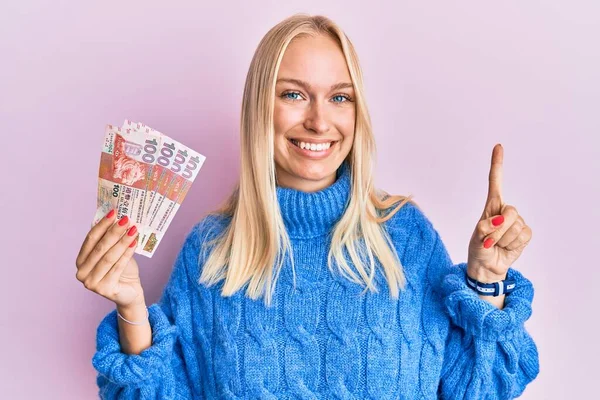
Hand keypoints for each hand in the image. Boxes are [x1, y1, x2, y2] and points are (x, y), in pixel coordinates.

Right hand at [75, 210, 144, 307]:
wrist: (130, 292)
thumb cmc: (121, 270)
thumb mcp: (114, 252)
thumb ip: (110, 239)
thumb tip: (117, 217)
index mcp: (80, 261)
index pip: (90, 239)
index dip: (102, 225)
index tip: (114, 212)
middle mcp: (82, 273)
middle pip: (100, 247)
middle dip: (114, 231)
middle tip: (126, 219)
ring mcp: (91, 283)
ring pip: (109, 257)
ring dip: (122, 241)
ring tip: (133, 229)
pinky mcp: (104, 289)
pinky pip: (117, 267)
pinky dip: (127, 253)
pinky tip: (134, 243)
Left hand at [467, 144, 532, 281]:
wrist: (487, 267)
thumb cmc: (478, 249)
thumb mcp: (476, 239)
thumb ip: (484, 229)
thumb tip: (497, 221)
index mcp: (491, 207)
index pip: (495, 182)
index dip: (497, 165)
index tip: (498, 146)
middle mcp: (505, 211)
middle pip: (511, 211)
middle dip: (499, 229)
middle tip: (489, 240)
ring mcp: (517, 222)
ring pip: (516, 227)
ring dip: (503, 240)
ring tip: (496, 245)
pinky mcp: (525, 234)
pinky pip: (523, 236)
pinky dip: (512, 245)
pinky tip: (506, 248)